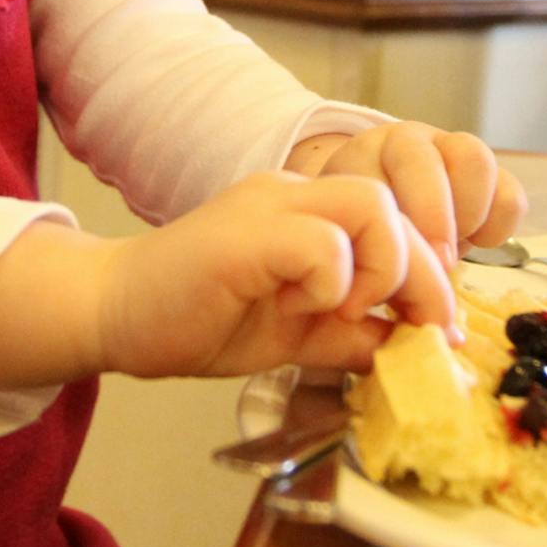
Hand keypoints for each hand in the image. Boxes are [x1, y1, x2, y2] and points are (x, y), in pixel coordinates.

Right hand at [98, 171, 455, 377]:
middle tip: (421, 330)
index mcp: (308, 213)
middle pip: (392, 205)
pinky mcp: (245, 235)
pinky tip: (301, 308)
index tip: (434, 330)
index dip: (427, 276)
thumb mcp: (295, 334)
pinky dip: (331, 281)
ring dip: (381, 267)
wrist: (113, 313)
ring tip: (347, 311)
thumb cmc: (196, 318)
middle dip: (423, 276)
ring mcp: (268, 207)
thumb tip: (408, 351)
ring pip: (369, 205)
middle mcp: (293, 195)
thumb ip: (350, 336)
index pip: (396, 221)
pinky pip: (321, 242)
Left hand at [284, 122, 525, 266]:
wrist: (380, 210)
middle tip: (439, 264)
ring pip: (476, 162)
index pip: (376, 173)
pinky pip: (510, 194)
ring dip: (468, 215)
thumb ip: (362, 272)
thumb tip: (391, 332)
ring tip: (451, 252)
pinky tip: (473, 245)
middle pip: (426, 159)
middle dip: (436, 217)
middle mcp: (409, 143)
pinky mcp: (491, 179)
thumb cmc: (360, 232)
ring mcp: (453, 152)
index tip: (395, 273)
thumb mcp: (350, 243)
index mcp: (364, 155)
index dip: (390, 224)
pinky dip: (497, 226)